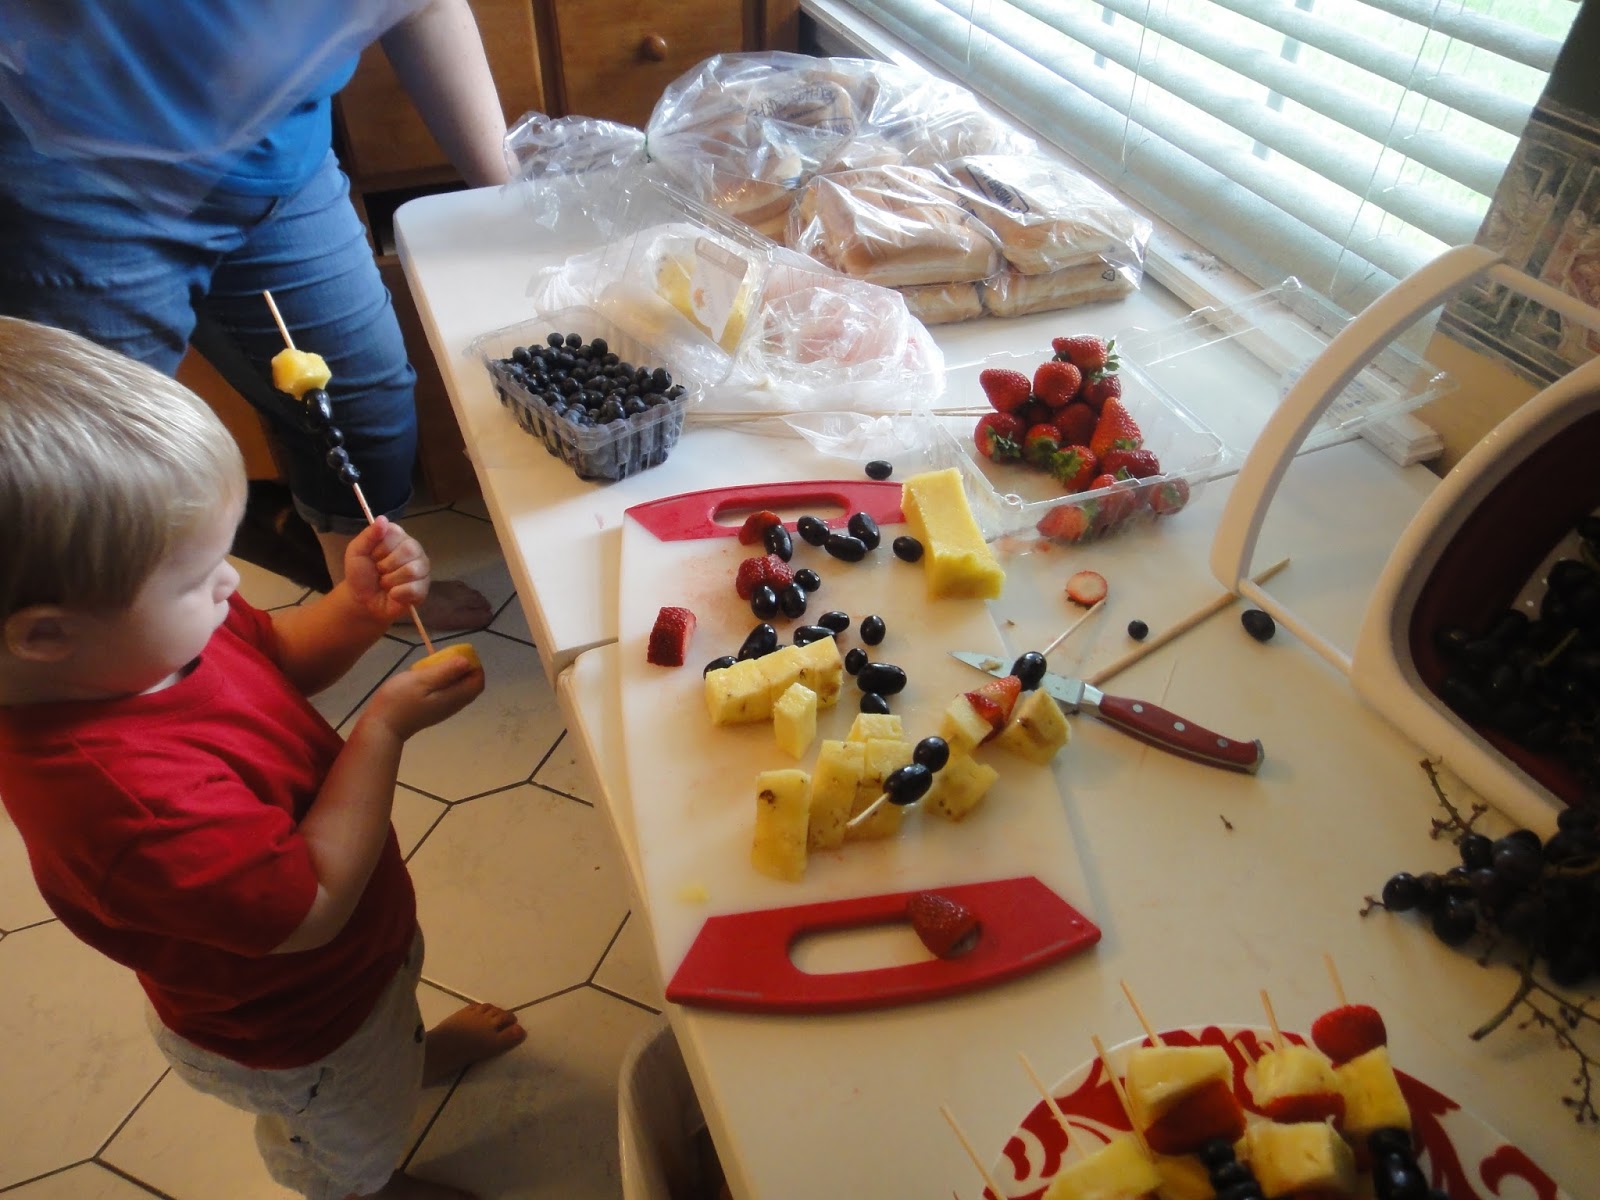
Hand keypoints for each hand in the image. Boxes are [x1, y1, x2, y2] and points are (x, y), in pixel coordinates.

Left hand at [344, 517, 429, 623]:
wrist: (362, 600)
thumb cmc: (361, 574)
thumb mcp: (356, 552)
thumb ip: (368, 535)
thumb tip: (383, 518)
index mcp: (398, 537)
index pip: (396, 533)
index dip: (380, 548)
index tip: (372, 556)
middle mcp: (414, 549)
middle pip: (409, 550)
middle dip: (386, 566)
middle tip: (379, 572)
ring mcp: (422, 569)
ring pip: (412, 570)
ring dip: (390, 581)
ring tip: (385, 583)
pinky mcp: (424, 588)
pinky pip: (414, 588)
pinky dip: (398, 594)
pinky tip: (394, 594)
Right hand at [362, 649, 484, 740]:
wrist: (382, 726)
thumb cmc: (400, 700)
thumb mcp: (422, 680)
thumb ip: (446, 671)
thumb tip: (467, 662)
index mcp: (455, 697)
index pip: (478, 682)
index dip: (474, 665)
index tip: (458, 654)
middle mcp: (454, 705)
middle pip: (470, 685)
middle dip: (463, 668)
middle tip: (445, 657)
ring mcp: (444, 709)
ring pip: (459, 689)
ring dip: (452, 674)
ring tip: (434, 665)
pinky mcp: (433, 710)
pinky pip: (447, 693)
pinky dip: (443, 682)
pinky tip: (426, 677)